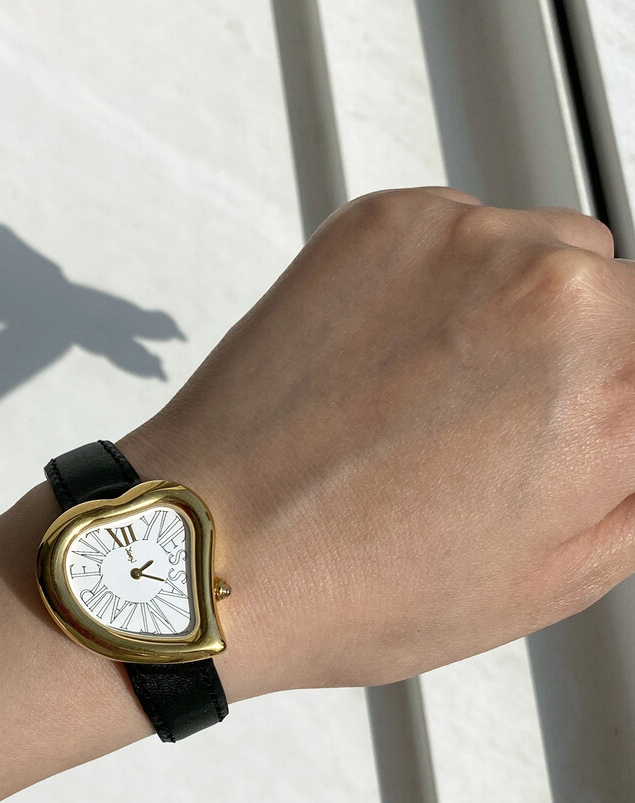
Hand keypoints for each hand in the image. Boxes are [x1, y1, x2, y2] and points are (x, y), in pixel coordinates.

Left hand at [120, 187, 628, 692]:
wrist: (210, 544)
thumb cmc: (357, 581)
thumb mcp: (560, 575)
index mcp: (612, 386)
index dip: (623, 402)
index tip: (597, 425)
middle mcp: (550, 290)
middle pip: (631, 299)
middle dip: (603, 359)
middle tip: (520, 430)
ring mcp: (463, 241)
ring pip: (557, 256)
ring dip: (532, 313)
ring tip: (444, 400)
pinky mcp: (389, 221)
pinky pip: (470, 235)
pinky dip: (453, 286)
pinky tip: (398, 364)